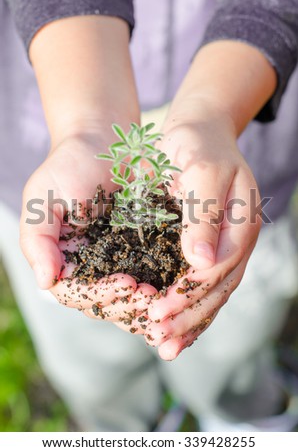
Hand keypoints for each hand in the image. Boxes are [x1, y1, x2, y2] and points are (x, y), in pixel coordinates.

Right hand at [20, 134, 155, 328]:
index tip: (127, 283)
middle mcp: (88, 267)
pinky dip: (160, 284)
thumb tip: (44, 281)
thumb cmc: (68, 167)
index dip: (101, 296)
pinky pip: (149, 274)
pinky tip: (176, 283)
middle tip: (153, 296)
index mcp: (63, 261)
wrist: (101, 142)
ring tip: (166, 294)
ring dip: (146, 303)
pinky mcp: (138, 250)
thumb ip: (38, 240)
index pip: (78, 294)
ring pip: (127, 297)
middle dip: (128, 304)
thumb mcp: (43, 199)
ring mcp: (115, 260)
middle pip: (104, 303)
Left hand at [145, 107, 261, 359]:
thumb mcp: (201, 169)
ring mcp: (225, 247)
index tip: (158, 311)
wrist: (199, 133)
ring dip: (189, 322)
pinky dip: (189, 309)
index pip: (218, 269)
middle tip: (159, 339)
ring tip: (165, 347)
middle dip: (187, 316)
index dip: (188, 293)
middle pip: (217, 289)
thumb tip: (201, 261)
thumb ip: (204, 213)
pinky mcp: (208, 248)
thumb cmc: (197, 145)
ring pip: (212, 294)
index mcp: (240, 224)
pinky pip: (203, 285)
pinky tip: (173, 328)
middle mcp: (236, 242)